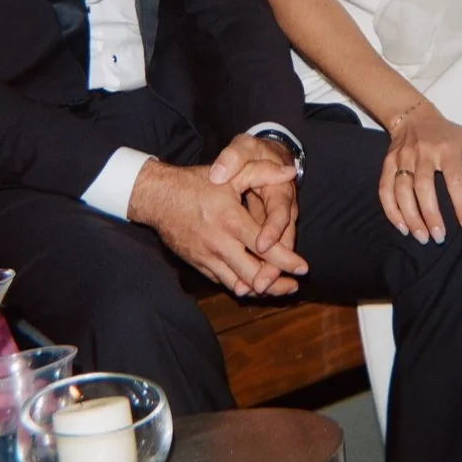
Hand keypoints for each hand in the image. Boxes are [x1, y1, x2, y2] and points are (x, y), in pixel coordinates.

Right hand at [129, 155, 306, 297]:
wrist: (157, 198)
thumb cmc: (196, 184)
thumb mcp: (230, 174)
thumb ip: (262, 172)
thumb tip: (290, 171)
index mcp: (232, 220)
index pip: (265, 247)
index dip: (287, 260)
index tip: (304, 268)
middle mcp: (220, 243)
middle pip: (255, 274)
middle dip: (278, 285)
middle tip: (294, 286)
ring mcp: (208, 256)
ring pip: (238, 284)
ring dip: (259, 290)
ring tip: (277, 289)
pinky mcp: (198, 264)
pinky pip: (222, 281)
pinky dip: (240, 285)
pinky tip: (252, 283)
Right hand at [382, 106, 461, 244]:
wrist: (413, 116)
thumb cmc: (450, 133)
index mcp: (448, 149)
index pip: (456, 180)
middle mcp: (424, 153)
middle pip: (424, 188)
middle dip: (431, 216)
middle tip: (439, 238)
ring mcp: (403, 158)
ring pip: (402, 190)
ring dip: (411, 217)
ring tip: (421, 237)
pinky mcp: (388, 163)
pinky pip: (385, 189)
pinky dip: (391, 210)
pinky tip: (402, 227)